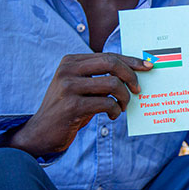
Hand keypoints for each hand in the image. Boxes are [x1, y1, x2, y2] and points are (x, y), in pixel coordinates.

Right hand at [9, 53, 151, 157]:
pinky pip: (106, 103)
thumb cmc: (69, 109)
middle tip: (138, 89)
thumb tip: (135, 71)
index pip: (108, 55)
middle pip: (112, 63)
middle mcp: (67, 70)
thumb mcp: (82, 87)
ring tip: (122, 107)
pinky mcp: (71, 106)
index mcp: (71, 61)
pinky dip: (115, 110)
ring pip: (112, 84)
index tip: (148, 66)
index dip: (131, 60)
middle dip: (131, 76)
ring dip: (124, 97)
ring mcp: (68, 87)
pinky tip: (112, 116)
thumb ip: (100, 76)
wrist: (40, 133)